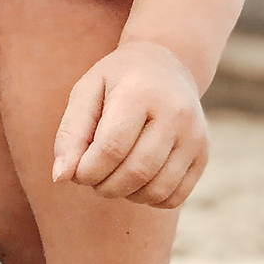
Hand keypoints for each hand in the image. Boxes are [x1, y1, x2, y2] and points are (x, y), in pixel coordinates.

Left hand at [50, 40, 206, 208]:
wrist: (165, 64)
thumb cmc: (116, 81)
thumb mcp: (86, 92)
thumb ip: (71, 134)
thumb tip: (60, 178)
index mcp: (140, 93)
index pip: (112, 148)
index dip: (88, 171)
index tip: (77, 172)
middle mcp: (175, 113)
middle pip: (136, 172)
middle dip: (104, 186)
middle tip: (92, 178)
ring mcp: (194, 135)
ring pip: (156, 190)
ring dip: (125, 195)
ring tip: (111, 178)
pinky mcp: (203, 153)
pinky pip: (174, 197)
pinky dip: (148, 199)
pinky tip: (135, 181)